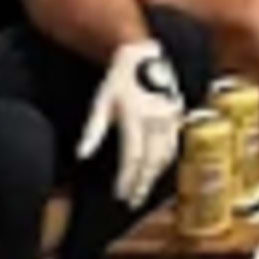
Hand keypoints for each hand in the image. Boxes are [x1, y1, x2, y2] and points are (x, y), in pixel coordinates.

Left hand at [81, 40, 189, 210]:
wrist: (145, 55)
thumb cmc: (119, 79)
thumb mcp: (101, 102)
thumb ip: (93, 131)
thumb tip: (81, 155)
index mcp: (136, 117)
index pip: (133, 157)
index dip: (126, 179)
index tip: (119, 195)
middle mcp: (156, 119)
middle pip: (152, 161)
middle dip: (142, 184)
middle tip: (133, 202)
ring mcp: (170, 117)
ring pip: (166, 155)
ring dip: (155, 176)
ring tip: (144, 190)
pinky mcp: (177, 115)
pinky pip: (174, 144)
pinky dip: (167, 161)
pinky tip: (158, 170)